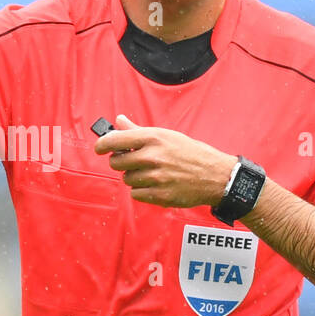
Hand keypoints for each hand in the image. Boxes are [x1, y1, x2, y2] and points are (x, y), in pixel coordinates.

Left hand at [94, 114, 236, 208]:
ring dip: (134, 178)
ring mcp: (156, 177)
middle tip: (132, 162)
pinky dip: (141, 191)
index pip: (115, 140)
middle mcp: (153, 157)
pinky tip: (155, 185)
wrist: (215, 176)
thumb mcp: (167, 136)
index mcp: (153, 138)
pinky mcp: (159, 195)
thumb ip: (139, 130)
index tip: (99, 148)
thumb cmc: (190, 153)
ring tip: (152, 173)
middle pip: (116, 163)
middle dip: (121, 163)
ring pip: (126, 180)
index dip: (102, 144)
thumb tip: (118, 120)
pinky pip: (135, 194)